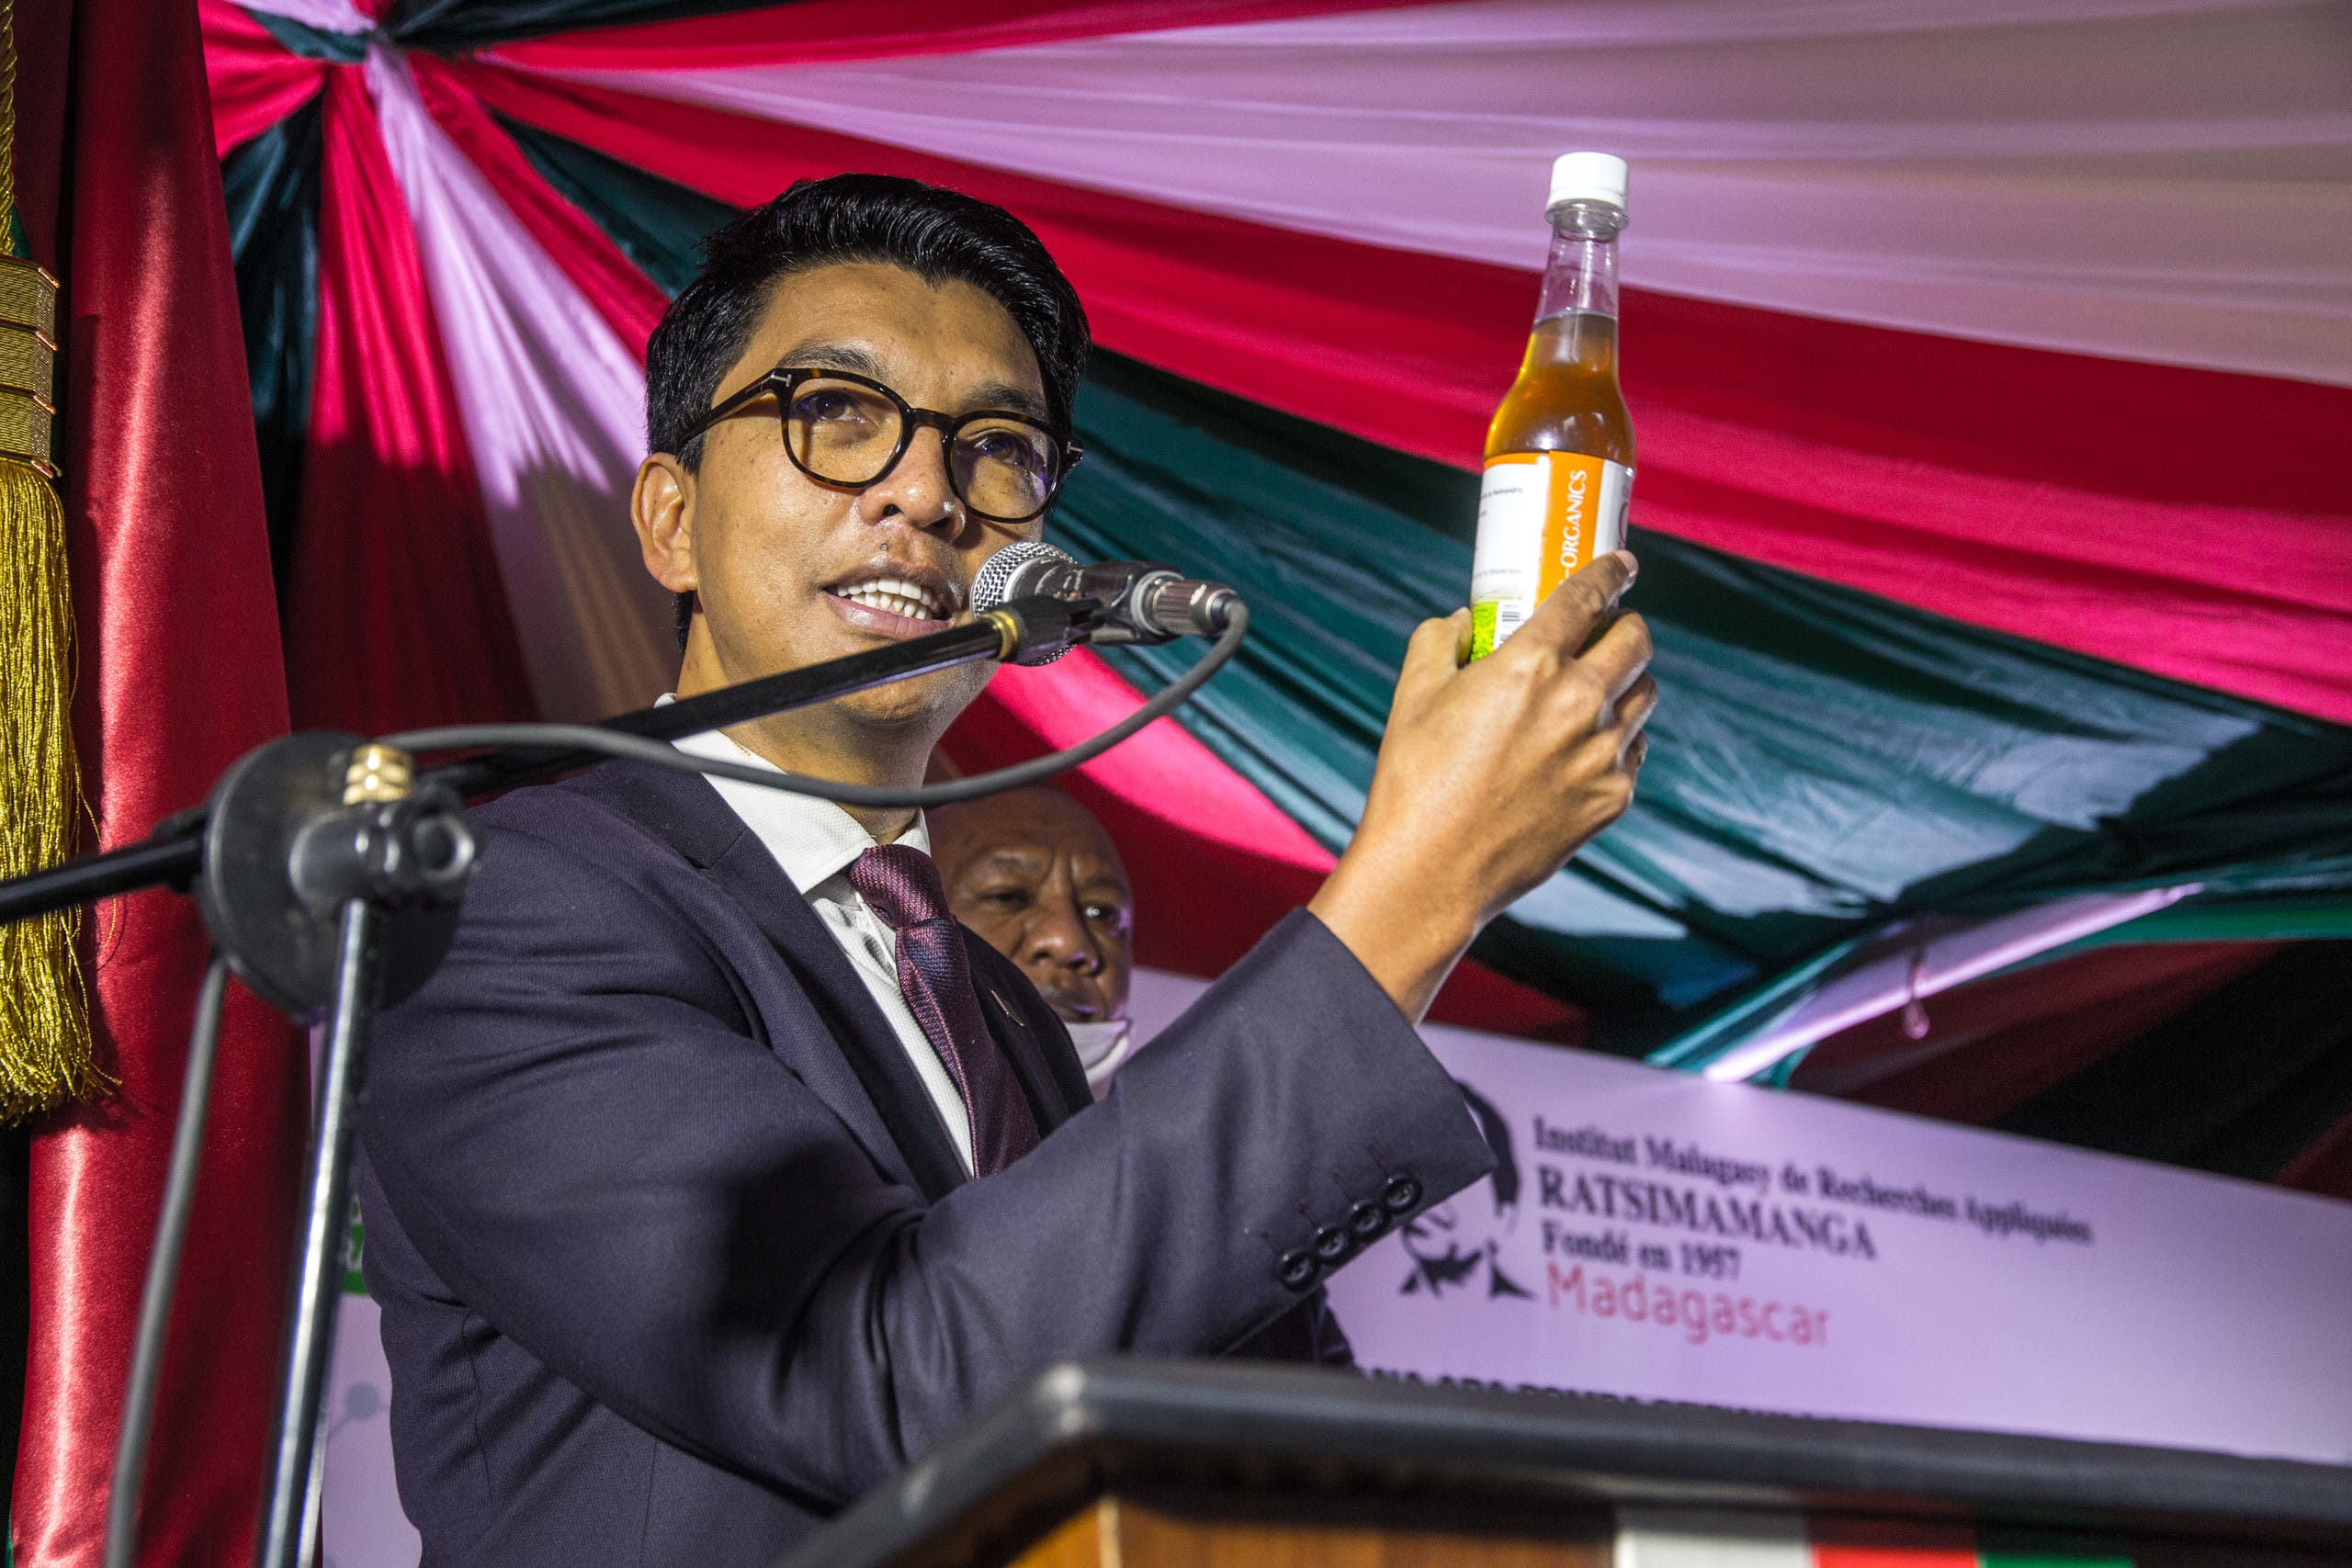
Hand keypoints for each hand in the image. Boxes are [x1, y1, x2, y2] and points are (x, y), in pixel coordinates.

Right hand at [1309, 552, 1654, 1021]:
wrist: (1431, 872)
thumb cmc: (1413, 780)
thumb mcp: (1412, 694)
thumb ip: (1438, 641)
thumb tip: (1460, 622)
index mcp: (1530, 664)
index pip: (1590, 595)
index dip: (1612, 571)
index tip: (1622, 565)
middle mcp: (1580, 703)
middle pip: (1637, 640)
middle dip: (1625, 625)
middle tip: (1605, 631)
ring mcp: (1603, 754)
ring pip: (1646, 695)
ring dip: (1627, 681)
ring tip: (1597, 690)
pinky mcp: (1612, 799)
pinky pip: (1633, 751)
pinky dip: (1616, 739)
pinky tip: (1584, 747)